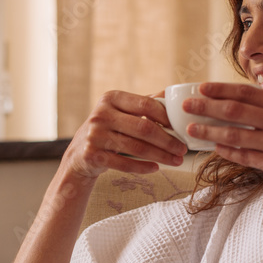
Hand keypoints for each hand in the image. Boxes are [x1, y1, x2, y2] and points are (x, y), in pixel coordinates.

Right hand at [62, 90, 186, 180]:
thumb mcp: (121, 111)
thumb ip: (144, 103)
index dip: (166, 117)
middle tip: (183, 149)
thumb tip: (172, 95)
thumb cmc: (108, 128)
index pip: (145, 104)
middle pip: (143, 128)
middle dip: (168, 141)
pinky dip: (143, 167)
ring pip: (136, 148)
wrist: (79, 153)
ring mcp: (95, 135)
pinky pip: (124, 164)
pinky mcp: (93, 155)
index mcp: (111, 98)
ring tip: (176, 161)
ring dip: (161, 156)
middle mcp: (101, 114)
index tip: (181, 128)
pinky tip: (156, 168)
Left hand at [182, 82, 262, 200]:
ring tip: (192, 130)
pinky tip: (214, 149)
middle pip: (235, 110)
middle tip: (187, 107)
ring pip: (234, 135)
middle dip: (207, 107)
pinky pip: (244, 156)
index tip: (201, 88)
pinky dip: (226, 152)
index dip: (220, 89)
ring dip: (209, 132)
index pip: (246, 92)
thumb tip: (240, 102)